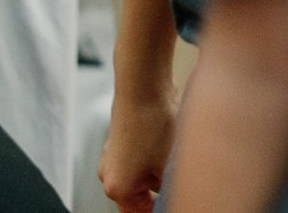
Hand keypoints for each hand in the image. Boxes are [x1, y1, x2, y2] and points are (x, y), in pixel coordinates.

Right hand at [100, 85, 177, 212]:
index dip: (160, 207)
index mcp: (118, 189)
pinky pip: (139, 159)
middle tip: (178, 178)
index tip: (175, 197)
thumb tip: (173, 197)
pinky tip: (169, 144)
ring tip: (174, 158)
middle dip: (159, 191)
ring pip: (141, 177)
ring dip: (158, 174)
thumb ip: (167, 190)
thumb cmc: (154, 125)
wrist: (144, 87)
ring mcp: (112, 158)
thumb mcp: (168, 167)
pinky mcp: (120, 141)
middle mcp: (109, 176)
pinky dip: (154, 158)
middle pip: (138, 197)